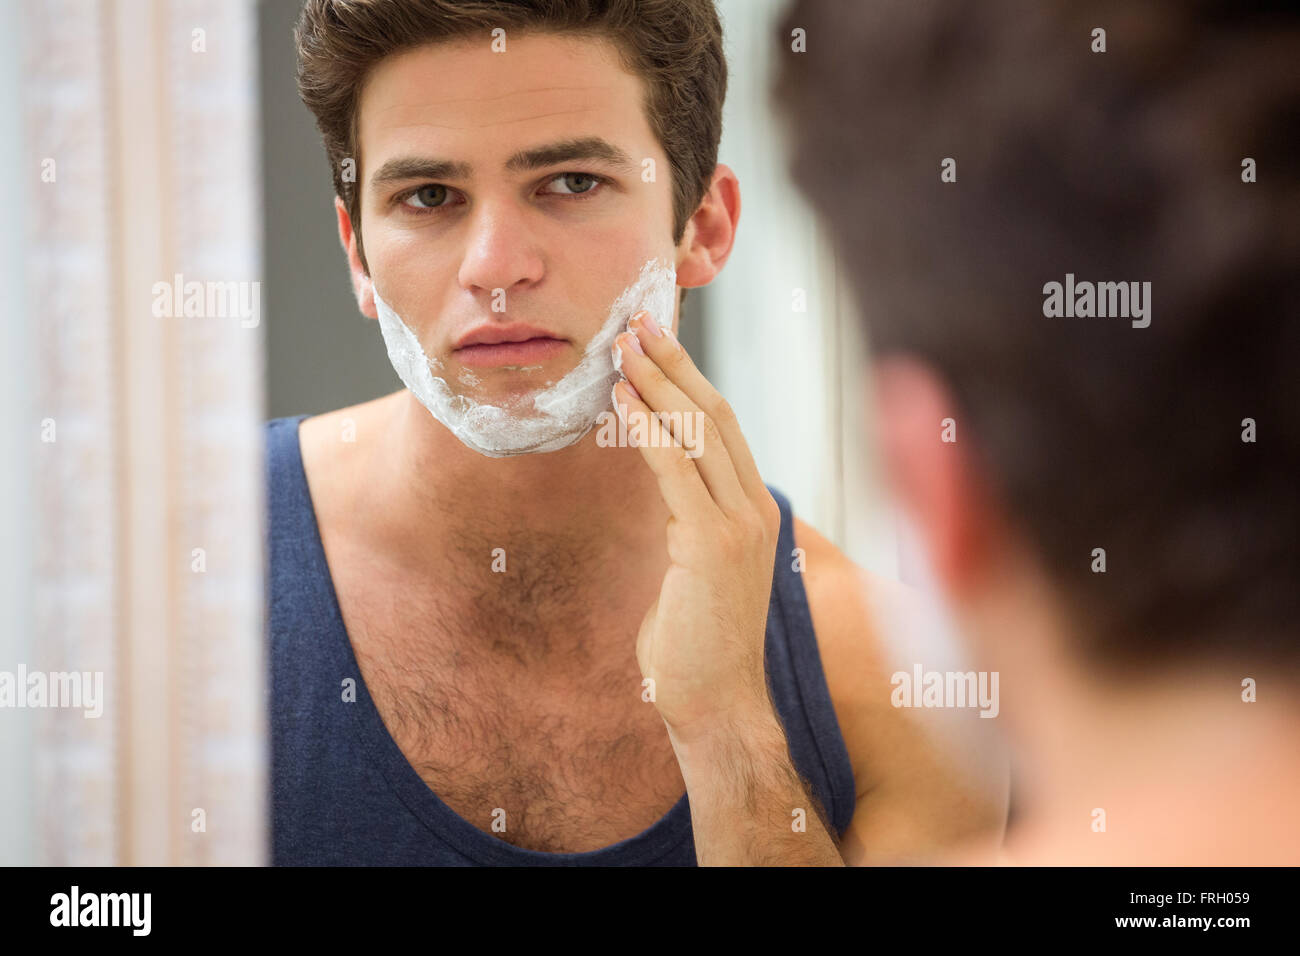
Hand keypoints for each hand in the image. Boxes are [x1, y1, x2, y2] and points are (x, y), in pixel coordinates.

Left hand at [611, 310, 781, 748]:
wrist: (717, 703)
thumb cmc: (697, 642)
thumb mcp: (697, 567)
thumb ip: (690, 521)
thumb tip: (666, 487)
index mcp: (756, 510)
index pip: (725, 426)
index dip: (690, 379)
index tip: (656, 344)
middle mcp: (756, 509)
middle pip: (717, 414)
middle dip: (673, 364)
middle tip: (636, 323)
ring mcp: (740, 525)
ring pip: (700, 432)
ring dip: (657, 383)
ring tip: (622, 347)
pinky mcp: (712, 543)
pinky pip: (675, 469)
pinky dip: (647, 428)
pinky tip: (622, 401)